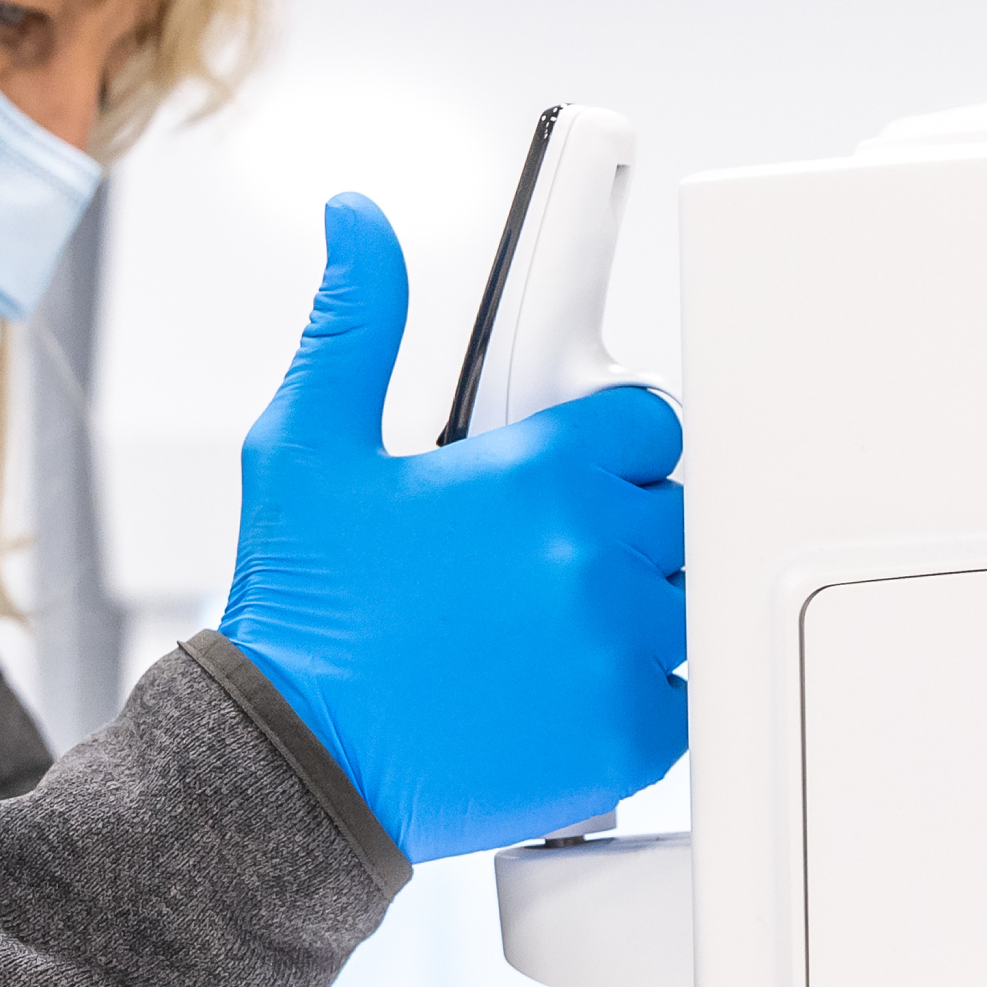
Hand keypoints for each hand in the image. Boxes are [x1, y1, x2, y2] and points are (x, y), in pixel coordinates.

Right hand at [215, 194, 685, 863]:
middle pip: (680, 506)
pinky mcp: (630, 736)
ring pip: (687, 601)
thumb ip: (355, 322)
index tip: (566, 474)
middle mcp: (593, 553)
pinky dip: (640, 694)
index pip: (648, 417)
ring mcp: (620, 648)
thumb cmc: (302, 615)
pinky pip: (687, 695)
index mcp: (537, 470)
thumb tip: (359, 224)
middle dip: (624, 523)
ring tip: (547, 628)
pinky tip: (564, 688)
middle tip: (544, 559)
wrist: (299, 763)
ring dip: (638, 608)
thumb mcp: (306, 447)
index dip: (605, 443)